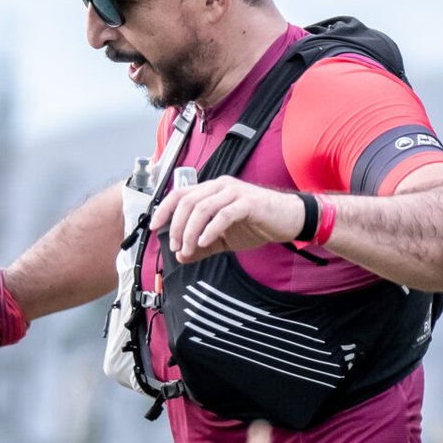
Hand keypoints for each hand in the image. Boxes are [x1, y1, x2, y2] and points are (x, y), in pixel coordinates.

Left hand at [149, 178, 305, 263]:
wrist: (288, 220)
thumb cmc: (257, 223)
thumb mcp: (223, 238)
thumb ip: (202, 246)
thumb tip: (181, 256)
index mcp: (212, 190)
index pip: (180, 194)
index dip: (164, 209)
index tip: (154, 227)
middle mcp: (220, 186)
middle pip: (188, 201)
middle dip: (177, 225)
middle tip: (176, 246)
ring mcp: (235, 193)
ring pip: (203, 208)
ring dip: (191, 230)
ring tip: (189, 248)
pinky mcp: (248, 203)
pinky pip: (224, 214)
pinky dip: (211, 229)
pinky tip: (206, 242)